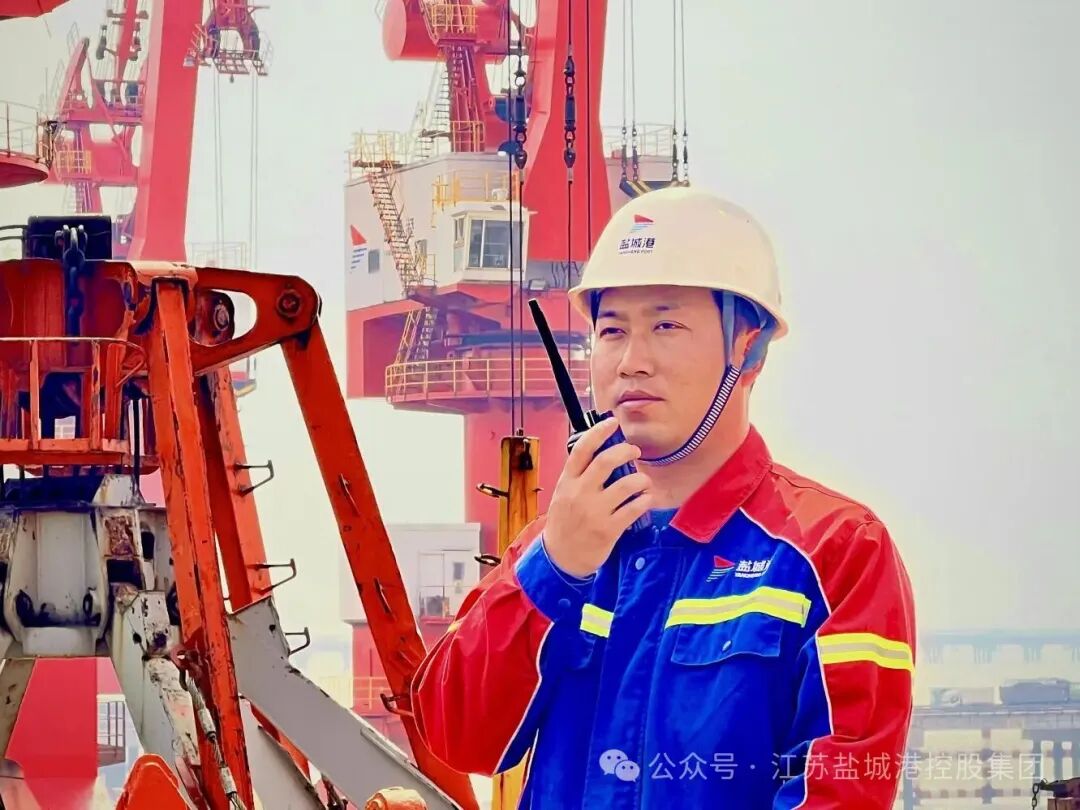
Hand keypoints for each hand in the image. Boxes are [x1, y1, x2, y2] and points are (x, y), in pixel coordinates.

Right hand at [543, 417, 652, 578]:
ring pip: (626, 485)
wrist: (560, 558)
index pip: (582, 449)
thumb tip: (603, 454)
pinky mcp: (608, 529)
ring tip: (643, 482)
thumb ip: (579, 477)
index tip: (612, 422)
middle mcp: (579, 493)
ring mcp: (594, 512)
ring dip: (641, 480)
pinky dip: (645, 501)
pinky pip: (634, 509)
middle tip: (635, 451)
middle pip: (606, 461)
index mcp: (567, 482)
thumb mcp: (563, 495)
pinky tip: (646, 500)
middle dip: (626, 451)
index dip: (598, 432)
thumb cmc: (564, 523)